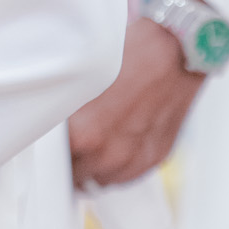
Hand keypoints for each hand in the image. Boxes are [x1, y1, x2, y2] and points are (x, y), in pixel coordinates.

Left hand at [68, 16, 204, 189]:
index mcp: (82, 135)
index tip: (54, 143)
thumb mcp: (80, 80)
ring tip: (100, 136)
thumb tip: (52, 127)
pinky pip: (125, 176)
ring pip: (100, 179)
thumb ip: (65, 113)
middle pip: (75, 174)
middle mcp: (107, 154)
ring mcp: (132, 160)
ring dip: (96, 164)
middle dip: (73, 158)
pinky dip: (120, 163)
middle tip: (76, 136)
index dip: (53, 151)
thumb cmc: (130, 56)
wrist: (176, 50)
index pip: (53, 163)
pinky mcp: (153, 159)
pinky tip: (120, 139)